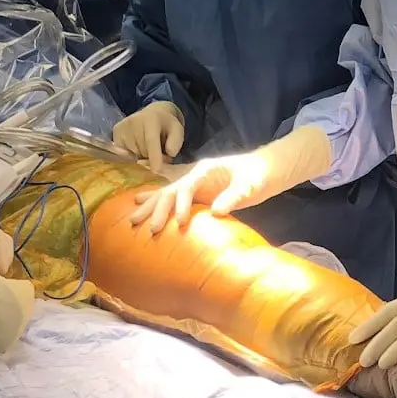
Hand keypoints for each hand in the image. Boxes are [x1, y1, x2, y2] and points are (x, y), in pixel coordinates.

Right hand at [0, 262, 34, 354]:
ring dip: (1, 321)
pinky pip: (0, 338)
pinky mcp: (5, 345)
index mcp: (27, 292)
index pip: (22, 288)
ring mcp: (17, 331)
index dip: (8, 287)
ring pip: (11, 324)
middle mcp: (28, 313)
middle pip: (19, 308)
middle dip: (7, 305)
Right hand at [112, 101, 184, 170]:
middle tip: (158, 151)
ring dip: (141, 156)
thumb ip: (176, 141)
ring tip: (147, 146)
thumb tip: (170, 153)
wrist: (152, 114)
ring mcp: (122, 126)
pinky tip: (137, 146)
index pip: (151, 141)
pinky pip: (123, 154)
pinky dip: (132, 155)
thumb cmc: (165, 126)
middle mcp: (133, 120)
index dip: (154, 157)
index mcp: (151, 118)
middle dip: (151, 157)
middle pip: (142, 150)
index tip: (157, 170)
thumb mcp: (177, 130)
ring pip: (133, 154)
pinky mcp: (115, 132)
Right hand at [127, 126, 330, 233]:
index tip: (179, 223)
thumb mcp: (251, 185)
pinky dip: (156, 203)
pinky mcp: (196, 194)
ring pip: (166, 195)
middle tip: (144, 227)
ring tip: (131, 219)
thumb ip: (234, 196)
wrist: (265, 171)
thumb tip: (216, 211)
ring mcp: (194, 184)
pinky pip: (173, 199)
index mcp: (205, 170)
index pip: (187, 188)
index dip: (181, 205)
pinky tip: (140, 205)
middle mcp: (195, 175)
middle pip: (170, 192)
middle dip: (156, 209)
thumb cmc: (259, 176)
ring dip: (150, 207)